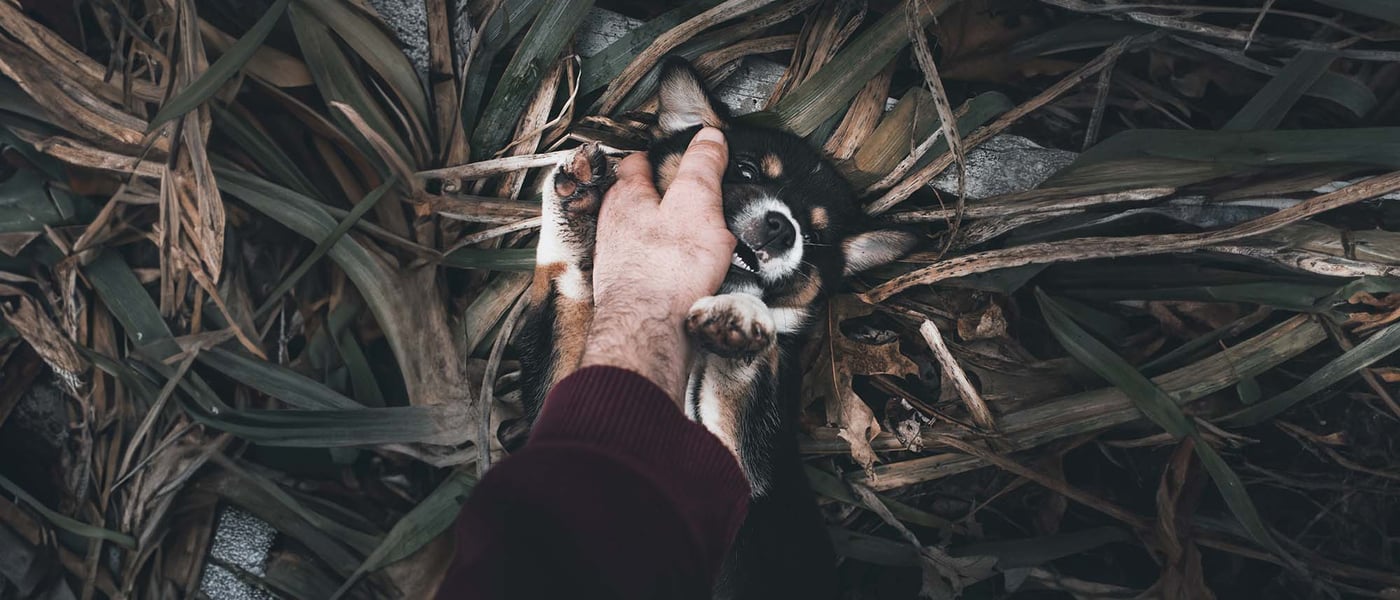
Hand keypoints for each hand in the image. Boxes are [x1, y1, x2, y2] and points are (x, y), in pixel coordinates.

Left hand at [580, 128, 735, 402]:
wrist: (648, 331)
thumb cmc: (668, 268)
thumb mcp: (696, 203)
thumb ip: (702, 168)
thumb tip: (710, 138)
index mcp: (628, 197)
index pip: (636, 163)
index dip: (654, 155)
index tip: (667, 152)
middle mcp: (614, 226)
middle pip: (632, 200)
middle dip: (654, 196)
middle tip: (678, 195)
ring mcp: (618, 261)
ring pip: (637, 236)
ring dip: (658, 234)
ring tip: (684, 237)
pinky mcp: (627, 291)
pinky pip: (645, 268)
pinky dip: (661, 266)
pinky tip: (679, 275)